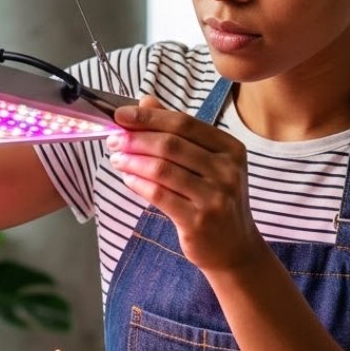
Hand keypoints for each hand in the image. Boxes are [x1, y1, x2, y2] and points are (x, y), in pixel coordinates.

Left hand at [106, 95, 263, 273]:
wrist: (235, 249)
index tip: (121, 114)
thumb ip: (178, 132)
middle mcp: (227, 170)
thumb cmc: (216, 201)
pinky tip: (127, 178)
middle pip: (172, 144)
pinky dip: (138, 184)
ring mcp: (215, 197)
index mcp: (230, 148)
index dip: (149, 117)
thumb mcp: (207, 163)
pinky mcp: (198, 221)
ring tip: (116, 158)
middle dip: (136, 138)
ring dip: (133, 161)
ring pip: (162, 169)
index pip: (184, 123)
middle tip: (114, 138)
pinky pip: (159, 195)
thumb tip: (145, 101)